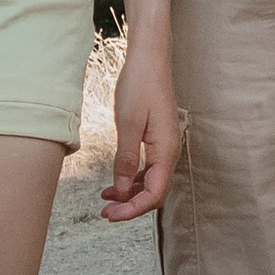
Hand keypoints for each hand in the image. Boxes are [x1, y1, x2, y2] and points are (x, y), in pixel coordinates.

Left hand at [101, 28, 179, 221]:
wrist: (149, 59)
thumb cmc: (139, 85)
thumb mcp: (128, 123)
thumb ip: (126, 159)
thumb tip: (124, 190)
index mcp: (166, 150)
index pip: (154, 193)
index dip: (133, 209)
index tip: (111, 215)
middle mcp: (170, 151)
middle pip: (154, 192)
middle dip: (131, 206)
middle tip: (105, 213)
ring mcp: (165, 146)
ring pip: (151, 182)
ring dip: (130, 194)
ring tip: (106, 199)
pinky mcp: (158, 140)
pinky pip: (149, 168)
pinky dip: (132, 179)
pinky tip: (116, 182)